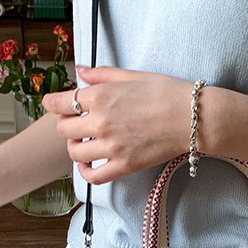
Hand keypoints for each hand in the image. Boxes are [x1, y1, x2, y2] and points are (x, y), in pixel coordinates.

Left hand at [42, 65, 193, 184]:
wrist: (194, 118)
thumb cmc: (168, 92)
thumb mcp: (133, 75)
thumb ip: (102, 74)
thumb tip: (80, 71)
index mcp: (100, 96)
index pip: (59, 102)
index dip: (53, 103)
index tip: (55, 104)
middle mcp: (101, 122)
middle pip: (63, 129)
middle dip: (66, 124)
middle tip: (78, 123)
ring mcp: (112, 146)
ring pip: (75, 153)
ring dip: (75, 147)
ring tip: (86, 142)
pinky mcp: (125, 165)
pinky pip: (93, 176)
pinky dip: (86, 172)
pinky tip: (90, 165)